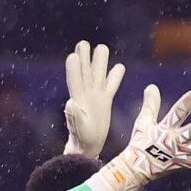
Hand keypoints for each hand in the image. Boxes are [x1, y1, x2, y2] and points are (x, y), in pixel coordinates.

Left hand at [62, 40, 123, 159]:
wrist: (88, 147)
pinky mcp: (105, 101)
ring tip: (101, 47)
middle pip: (87, 72)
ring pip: (99, 75)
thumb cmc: (82, 140)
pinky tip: (119, 66)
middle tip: (83, 43)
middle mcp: (87, 95)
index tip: (73, 55)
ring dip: (100, 62)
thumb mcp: (79, 129)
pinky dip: (115, 76)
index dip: (74, 68)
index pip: (75, 80)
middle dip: (85, 58)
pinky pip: (111, 85)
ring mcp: (96, 97)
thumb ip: (75, 116)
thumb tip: (71, 102)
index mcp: (78, 100)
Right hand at [90, 86, 190, 190]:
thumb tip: (151, 86)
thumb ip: (150, 104)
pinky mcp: (183, 164)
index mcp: (164, 129)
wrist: (136, 169)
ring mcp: (180, 154)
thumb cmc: (141, 142)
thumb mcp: (143, 122)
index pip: (176, 114)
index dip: (186, 104)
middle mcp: (174, 141)